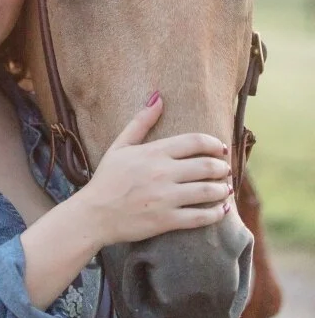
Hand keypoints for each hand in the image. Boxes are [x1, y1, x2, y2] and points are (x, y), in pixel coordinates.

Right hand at [78, 94, 232, 246]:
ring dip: (222, 189)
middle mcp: (162, 173)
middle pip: (207, 166)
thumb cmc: (105, 180)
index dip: (215, 144)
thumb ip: (140, 122)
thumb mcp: (119, 147)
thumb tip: (158, 97)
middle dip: (223, 168)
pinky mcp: (165, 220)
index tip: (222, 150)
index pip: (196, 141)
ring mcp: (165, 198)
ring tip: (224, 189)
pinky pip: (200, 217)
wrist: (92, 216)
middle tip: (225, 170)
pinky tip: (221, 211)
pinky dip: (216, 213)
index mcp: (153, 153)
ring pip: (208, 191)